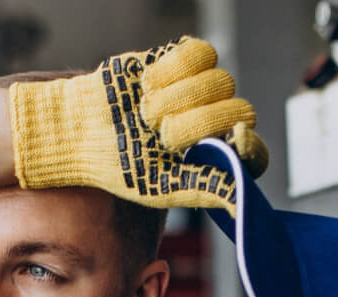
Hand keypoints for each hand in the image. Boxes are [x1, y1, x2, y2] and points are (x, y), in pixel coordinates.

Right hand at [7, 36, 268, 212]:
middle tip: (160, 133)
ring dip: (176, 98)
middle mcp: (217, 122)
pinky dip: (172, 69)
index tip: (237, 136)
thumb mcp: (162, 187)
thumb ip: (205, 189)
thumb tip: (241, 202)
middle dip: (195, 124)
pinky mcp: (185, 59)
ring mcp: (203, 89)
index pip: (254, 152)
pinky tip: (149, 84)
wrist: (83, 129)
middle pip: (238, 110)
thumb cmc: (122, 164)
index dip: (250, 144)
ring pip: (220, 81)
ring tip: (147, 112)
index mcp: (216, 158)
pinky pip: (201, 53)